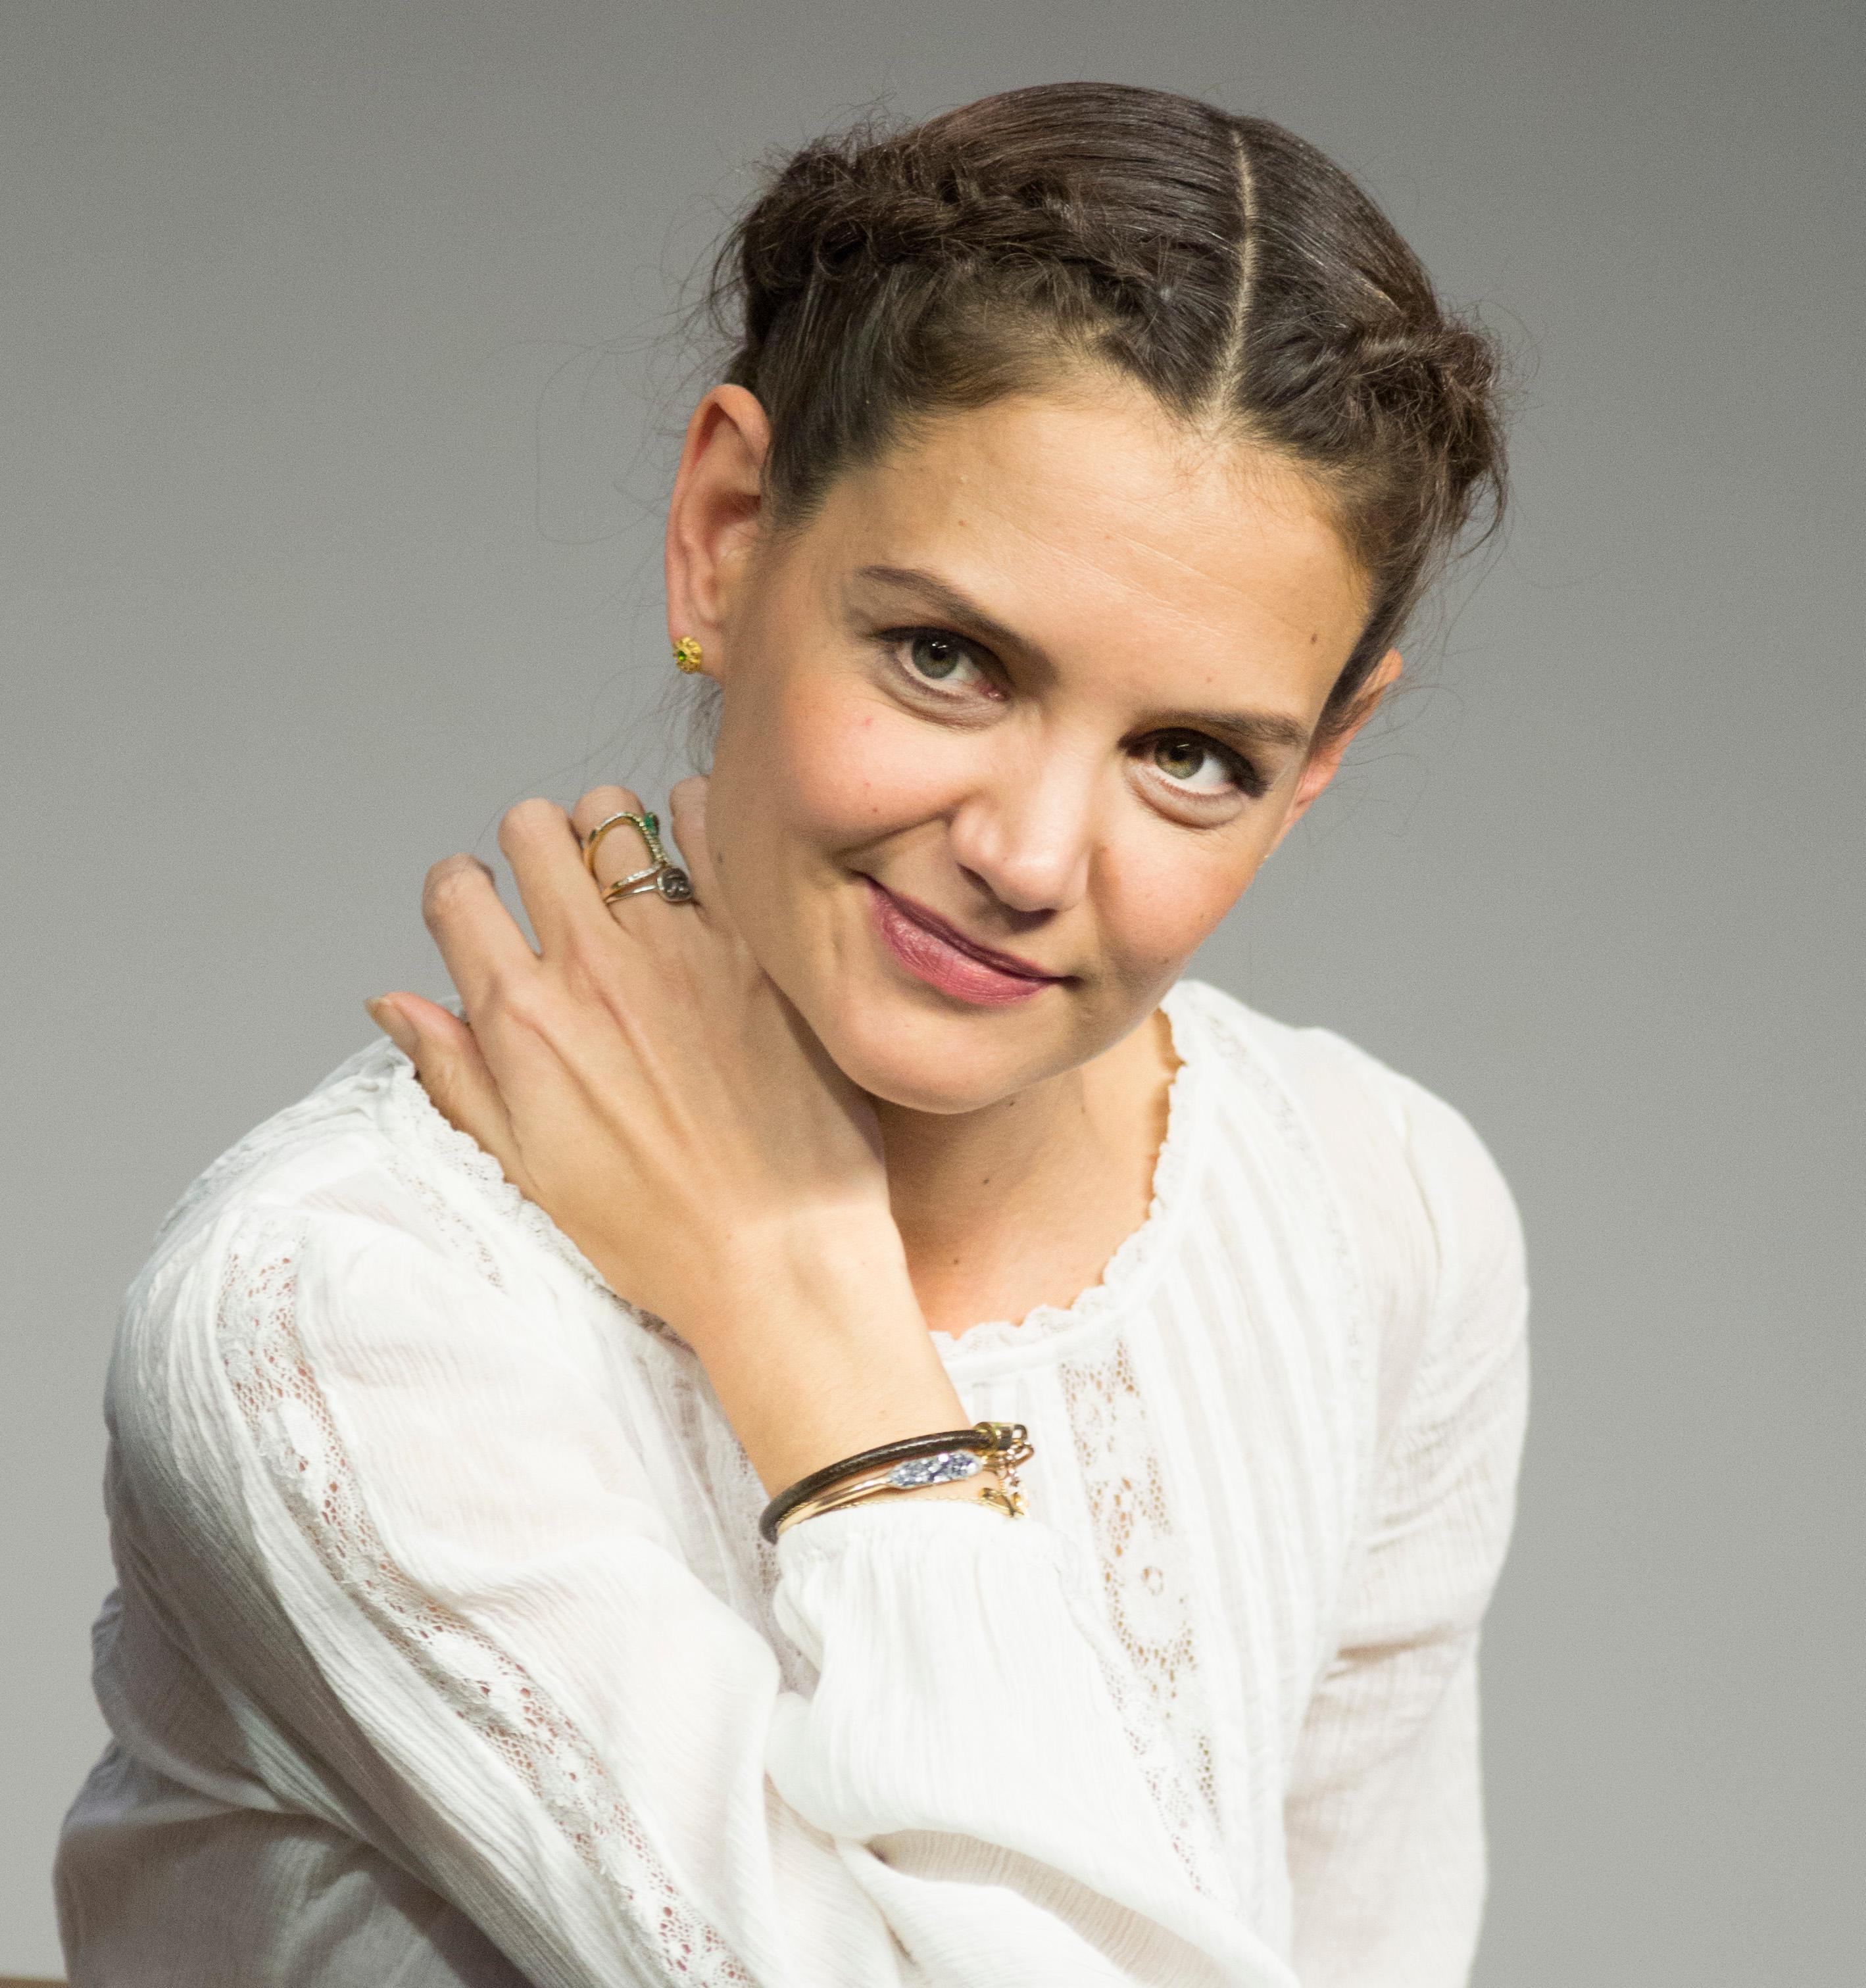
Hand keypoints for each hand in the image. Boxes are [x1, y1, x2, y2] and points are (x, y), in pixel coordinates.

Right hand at [366, 779, 967, 1492]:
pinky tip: (698, 866)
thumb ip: (454, 1071)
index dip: (460, 892)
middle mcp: (592, 966)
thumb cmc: (653, 1232)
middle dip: (533, 848)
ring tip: (632, 882)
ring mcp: (679, 945)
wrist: (776, 1257)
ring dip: (611, 837)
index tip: (482, 913)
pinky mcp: (755, 943)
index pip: (454, 890)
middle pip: (531, 827)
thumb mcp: (525, 1166)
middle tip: (559, 890)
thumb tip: (392, 1003)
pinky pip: (710, 828)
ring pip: (616, 814)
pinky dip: (695, 825)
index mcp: (524, 1018)